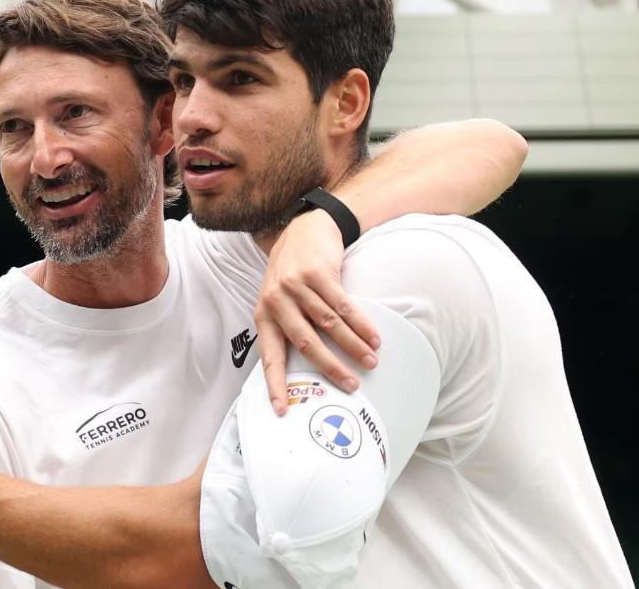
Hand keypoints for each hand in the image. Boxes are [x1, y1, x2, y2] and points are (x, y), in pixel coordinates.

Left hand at [254, 209, 380, 415]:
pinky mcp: (317, 273)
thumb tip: (301, 370)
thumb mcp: (279, 300)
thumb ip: (285, 328)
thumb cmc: (292, 273)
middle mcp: (276, 301)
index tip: (282, 410)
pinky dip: (360, 323)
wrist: (304, 228)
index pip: (270, 356)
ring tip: (371, 361)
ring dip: (353, 346)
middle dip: (331, 368)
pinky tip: (373, 337)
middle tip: (351, 386)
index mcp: (264, 315)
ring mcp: (296, 286)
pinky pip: (343, 305)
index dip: (275, 385)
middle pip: (306, 344)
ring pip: (329, 325)